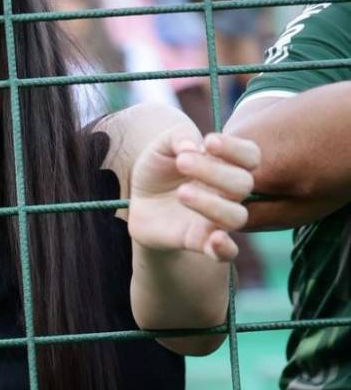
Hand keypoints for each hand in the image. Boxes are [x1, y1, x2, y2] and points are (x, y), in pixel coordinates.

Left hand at [127, 130, 259, 262]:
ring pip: (237, 217)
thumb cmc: (158, 169)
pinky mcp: (199, 241)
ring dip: (212, 204)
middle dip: (213, 171)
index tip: (208, 142)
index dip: (235, 148)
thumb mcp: (162, 145)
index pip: (250, 156)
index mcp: (225, 165)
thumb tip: (193, 147)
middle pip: (243, 184)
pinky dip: (226, 249)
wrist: (138, 202)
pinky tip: (215, 239)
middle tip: (181, 162)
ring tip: (181, 193)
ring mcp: (215, 219)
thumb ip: (178, 135)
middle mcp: (227, 193)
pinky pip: (227, 253)